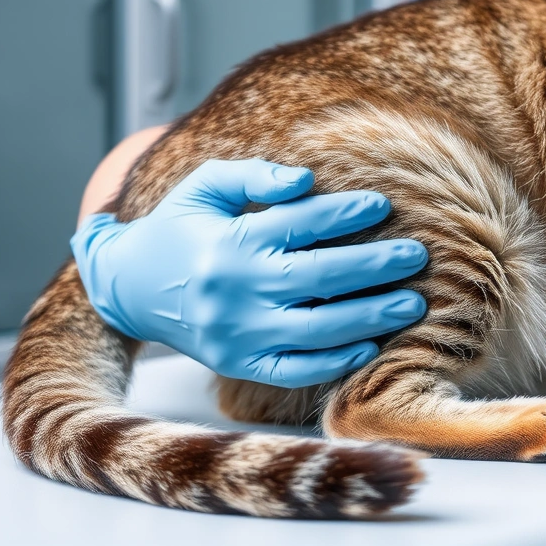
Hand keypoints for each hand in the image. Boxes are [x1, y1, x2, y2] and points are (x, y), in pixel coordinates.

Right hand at [70, 158, 427, 387]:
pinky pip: (294, 370)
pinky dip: (334, 361)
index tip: (383, 204)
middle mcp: (235, 291)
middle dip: (375, 266)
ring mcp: (236, 334)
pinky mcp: (237, 365)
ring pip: (317, 330)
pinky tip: (370, 344)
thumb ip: (256, 176)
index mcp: (230, 241)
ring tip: (413, 303)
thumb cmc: (181, 226)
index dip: (345, 212)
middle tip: (417, 256)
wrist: (129, 287)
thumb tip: (308, 179)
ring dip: (371, 317)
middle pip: (319, 278)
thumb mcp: (206, 186)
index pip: (300, 225)